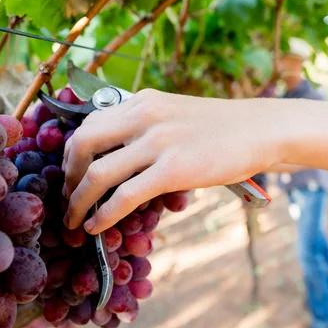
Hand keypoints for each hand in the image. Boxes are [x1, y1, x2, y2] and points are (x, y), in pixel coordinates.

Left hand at [63, 89, 282, 233]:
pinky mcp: (173, 168)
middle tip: (67, 198)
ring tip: (73, 220)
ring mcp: (158, 141)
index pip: (89, 124)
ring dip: (78, 201)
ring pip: (98, 173)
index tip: (71, 176)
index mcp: (142, 101)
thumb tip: (118, 160)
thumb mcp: (175, 114)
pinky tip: (96, 226)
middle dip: (68, 177)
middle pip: (82, 144)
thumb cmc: (220, 128)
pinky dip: (103, 214)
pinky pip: (125, 196)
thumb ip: (145, 127)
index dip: (71, 154)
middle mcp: (143, 115)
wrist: (259, 129)